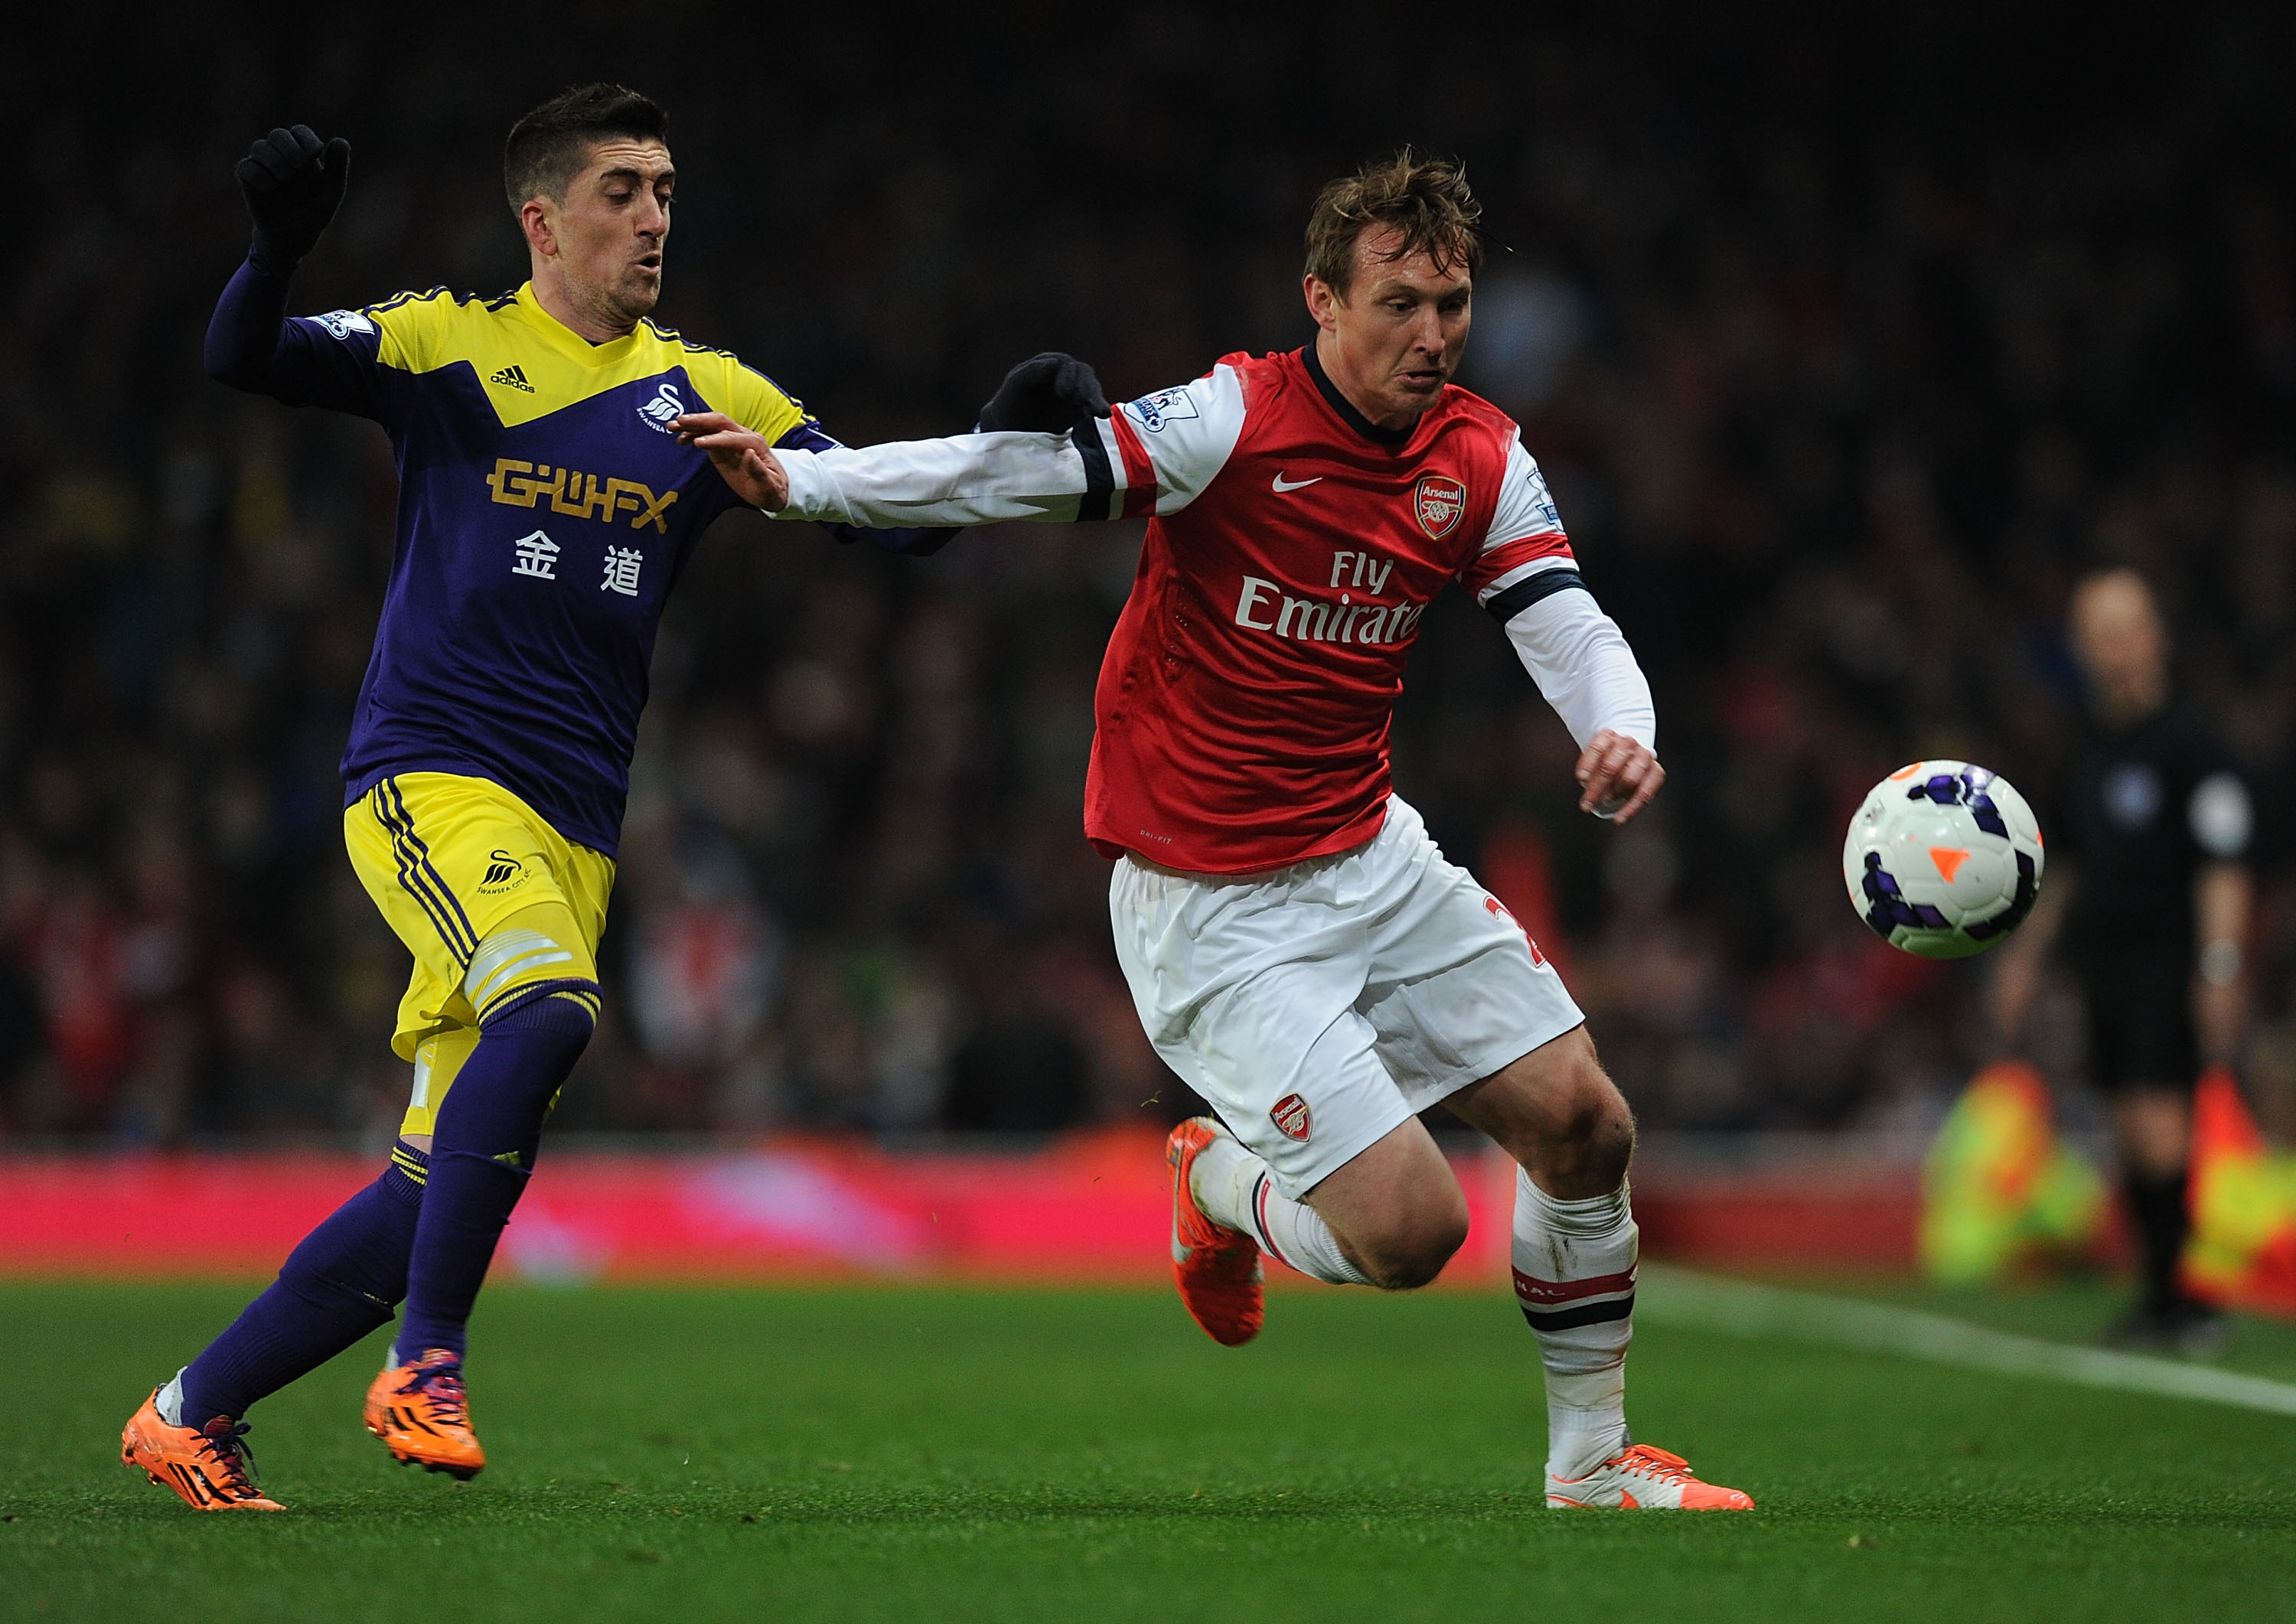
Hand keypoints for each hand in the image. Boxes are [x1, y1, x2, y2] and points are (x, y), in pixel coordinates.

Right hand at [237, 125, 350, 271]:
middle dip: (289, 148)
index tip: (314, 154)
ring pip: (259, 147)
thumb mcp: (331, 193)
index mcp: (303, 153)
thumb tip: (341, 140)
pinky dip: (259, 176)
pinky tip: (268, 188)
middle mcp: (281, 154)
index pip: (300, 131)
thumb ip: (337, 168)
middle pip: (278, 134)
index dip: (305, 138)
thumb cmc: (314, 212)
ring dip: (275, 163)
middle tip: (298, 167)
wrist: (293, 236)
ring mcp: (262, 164)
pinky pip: (246, 166)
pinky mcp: (247, 177)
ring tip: (284, 180)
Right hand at [673, 412, 789, 508]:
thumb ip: (760, 471)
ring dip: (691, 424)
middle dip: (700, 421)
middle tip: (681, 422)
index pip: (732, 438)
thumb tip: (749, 454)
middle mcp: (744, 437)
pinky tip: (680, 438)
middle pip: (720, 422)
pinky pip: (707, 435)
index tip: (698, 443)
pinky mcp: (723, 446)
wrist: (774, 489)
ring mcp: (732, 440)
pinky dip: (693, 434)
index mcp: (755, 444)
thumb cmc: (773, 489)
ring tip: (672, 426)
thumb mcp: (770, 486)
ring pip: (711, 426)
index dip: (715, 440)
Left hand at [977, 352, 1108, 431]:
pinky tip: (1103, 414)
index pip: (1064, 365)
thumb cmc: (1010, 404)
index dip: (1067, 377)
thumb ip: (1031, 372)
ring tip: (1097, 412)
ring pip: (1091, 387)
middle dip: (1084, 388)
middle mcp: (1064, 373)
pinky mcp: (1081, 406)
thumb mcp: (1016, 386)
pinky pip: (1094, 403)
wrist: (1012, 429)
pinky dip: (1099, 408)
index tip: (1064, 394)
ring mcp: (1074, 389)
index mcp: (1047, 364)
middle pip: (1082, 374)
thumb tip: (1053, 363)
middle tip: (1082, 403)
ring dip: (1094, 398)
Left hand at [1575, 729, 1663, 823]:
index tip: (1581, 779)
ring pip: (1630, 780)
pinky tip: (1620, 818)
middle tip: (1587, 805)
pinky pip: (1646, 792)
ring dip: (1615, 794)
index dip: (1588, 765)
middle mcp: (1629, 743)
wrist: (1629, 752)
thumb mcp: (1592, 760)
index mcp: (1610, 735)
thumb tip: (1586, 783)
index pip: (1598, 748)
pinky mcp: (1657, 771)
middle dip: (1596, 789)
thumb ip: (1590, 771)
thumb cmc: (1606, 759)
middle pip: (1611, 767)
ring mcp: (1645, 756)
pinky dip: (1631, 808)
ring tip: (1607, 800)